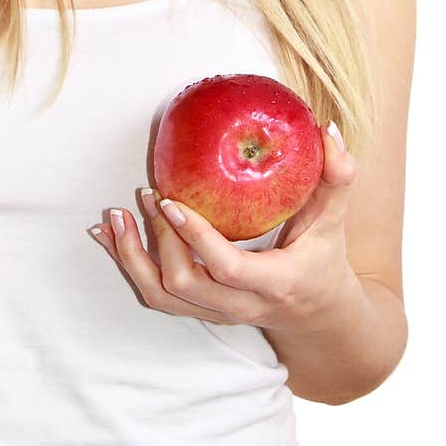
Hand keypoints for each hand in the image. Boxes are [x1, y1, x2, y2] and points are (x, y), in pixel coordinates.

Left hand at [89, 125, 357, 331]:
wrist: (319, 316)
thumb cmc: (324, 259)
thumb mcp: (334, 220)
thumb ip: (336, 178)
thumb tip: (329, 130)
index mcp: (276, 283)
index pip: (228, 269)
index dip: (196, 238)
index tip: (170, 199)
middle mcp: (241, 305)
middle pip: (185, 284)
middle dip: (158, 240)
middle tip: (146, 194)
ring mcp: (217, 313)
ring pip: (162, 297)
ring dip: (131, 258)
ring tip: (115, 216)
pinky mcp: (200, 311)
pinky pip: (156, 295)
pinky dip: (128, 265)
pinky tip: (109, 235)